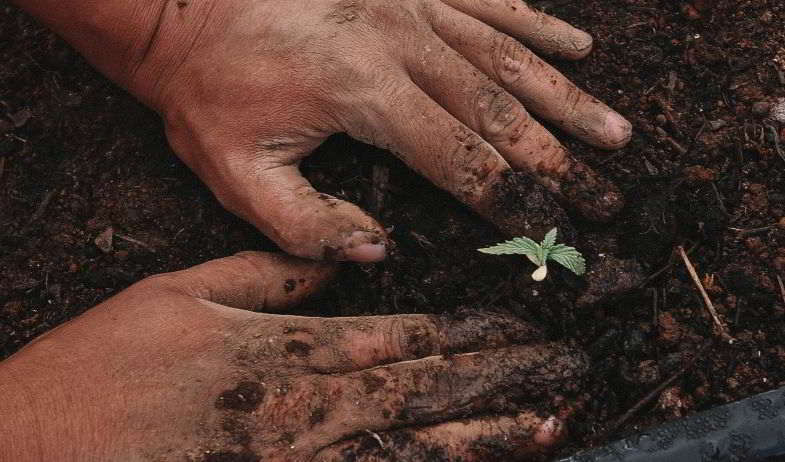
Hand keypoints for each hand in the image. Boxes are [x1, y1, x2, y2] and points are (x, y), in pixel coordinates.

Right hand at [0, 252, 586, 460]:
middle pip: (422, 392)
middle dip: (501, 381)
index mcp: (283, 349)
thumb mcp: (181, 291)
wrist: (43, 443)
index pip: (399, 336)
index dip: (468, 333)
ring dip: (484, 437)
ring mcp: (296, 461)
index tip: (522, 324)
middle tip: (567, 370)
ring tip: (549, 423)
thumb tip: (340, 262)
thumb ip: (268, 275)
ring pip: (409, 447)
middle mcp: (302, 408)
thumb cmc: (109, 362)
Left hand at [119, 0, 630, 260]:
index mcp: (364, 92)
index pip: (459, 158)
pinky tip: (576, 42)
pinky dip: (536, 21)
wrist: (178, 3)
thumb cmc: (206, 89)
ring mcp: (410, 3)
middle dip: (559, 160)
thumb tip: (379, 252)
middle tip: (608, 195)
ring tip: (615, 131)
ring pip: (508, 54)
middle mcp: (402, 41)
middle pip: (501, 110)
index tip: (555, 231)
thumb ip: (305, 225)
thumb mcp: (233, 172)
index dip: (512, 200)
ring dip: (566, 97)